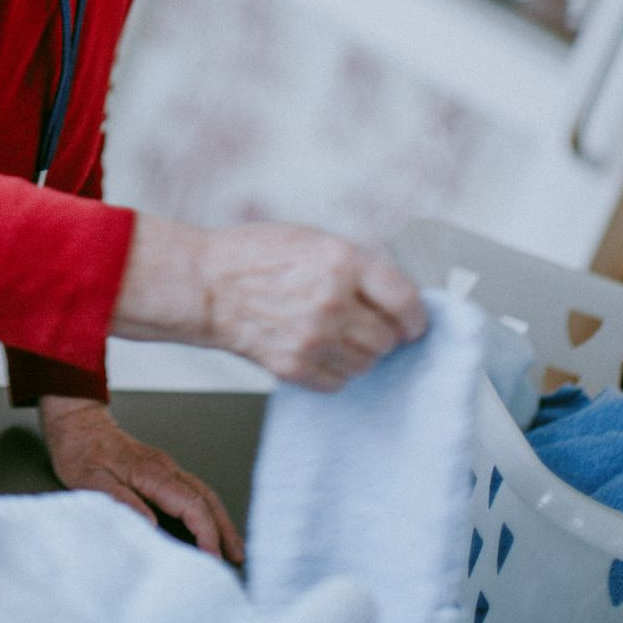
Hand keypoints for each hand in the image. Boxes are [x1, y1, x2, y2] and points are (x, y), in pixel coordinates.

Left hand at [37, 395, 243, 563]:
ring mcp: (166, 468)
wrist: (78, 422)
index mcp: (151, 472)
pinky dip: (207, 511)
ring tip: (233, 548)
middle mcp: (165, 468)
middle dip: (224, 529)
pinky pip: (193, 492)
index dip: (206, 532)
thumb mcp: (91, 482)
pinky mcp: (161, 471)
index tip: (213, 558)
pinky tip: (209, 525)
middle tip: (237, 559)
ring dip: (220, 520)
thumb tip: (152, 527)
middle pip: (205, 498)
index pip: (190, 504)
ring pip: (203, 493)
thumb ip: (122, 502)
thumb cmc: (80, 452)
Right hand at [201, 222, 427, 390]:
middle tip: (368, 325)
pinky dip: (335, 370)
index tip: (414, 323)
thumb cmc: (256, 256)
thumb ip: (357, 265)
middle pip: (388, 338)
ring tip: (336, 335)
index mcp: (341, 261)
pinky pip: (338, 382)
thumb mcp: (314, 240)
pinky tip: (317, 349)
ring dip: (359, 354)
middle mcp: (332, 300)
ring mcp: (313, 337)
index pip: (404, 299)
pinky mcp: (295, 366)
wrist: (206, 285)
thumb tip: (395, 294)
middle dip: (384, 334)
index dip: (416, 315)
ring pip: (366, 364)